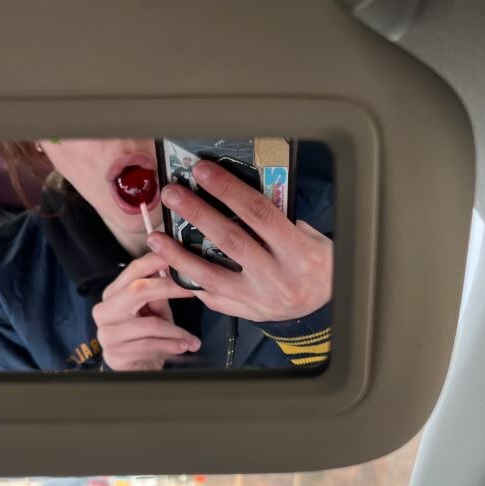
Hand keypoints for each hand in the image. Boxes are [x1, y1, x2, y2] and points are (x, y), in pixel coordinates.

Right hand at [93, 252, 199, 370]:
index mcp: (113, 294)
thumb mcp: (155, 310)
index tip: (180, 258)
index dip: (157, 261)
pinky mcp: (115, 354)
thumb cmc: (148, 336)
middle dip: (169, 289)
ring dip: (177, 331)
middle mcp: (105, 311)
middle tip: (192, 291)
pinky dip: (172, 346)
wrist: (137, 368)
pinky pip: (150, 345)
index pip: (134, 270)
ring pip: (150, 324)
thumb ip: (160, 290)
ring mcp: (107, 334)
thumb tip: (175, 265)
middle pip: (138, 291)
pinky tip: (184, 347)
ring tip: (192, 338)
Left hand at [146, 161, 332, 322]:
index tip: (203, 172)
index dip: (228, 190)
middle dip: (197, 214)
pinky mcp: (246, 313)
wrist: (327, 306)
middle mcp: (277, 278)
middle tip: (173, 195)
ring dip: (179, 255)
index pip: (258, 214)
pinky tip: (171, 267)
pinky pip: (212, 298)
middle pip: (229, 240)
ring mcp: (259, 299)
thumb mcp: (311, 237)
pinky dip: (190, 282)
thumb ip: (279, 220)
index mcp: (298, 253)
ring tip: (157, 236)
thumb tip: (237, 196)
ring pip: (211, 275)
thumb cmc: (319, 264)